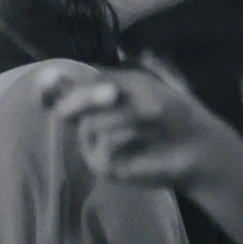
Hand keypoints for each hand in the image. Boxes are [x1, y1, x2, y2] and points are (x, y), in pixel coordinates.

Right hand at [48, 68, 231, 193]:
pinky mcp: (102, 165)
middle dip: (89, 96)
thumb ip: (99, 80)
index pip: (55, 94)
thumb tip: (64, 78)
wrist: (197, 144)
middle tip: (114, 93)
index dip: (45, 89)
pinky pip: (104, 143)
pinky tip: (146, 140)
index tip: (48, 79)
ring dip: (125, 116)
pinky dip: (129, 135)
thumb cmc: (171, 111)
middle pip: (65, 106)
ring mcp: (92, 145)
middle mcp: (87, 122)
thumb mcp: (136, 84)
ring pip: (90, 124)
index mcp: (92, 100)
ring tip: (151, 122)